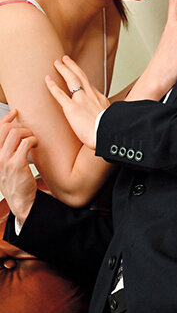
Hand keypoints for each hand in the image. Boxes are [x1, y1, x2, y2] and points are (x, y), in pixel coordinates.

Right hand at [0, 109, 37, 225]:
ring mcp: (5, 159)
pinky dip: (33, 140)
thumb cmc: (16, 181)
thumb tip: (17, 132)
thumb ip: (8, 149)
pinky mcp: (16, 164)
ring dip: (28, 133)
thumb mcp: (7, 164)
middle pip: (7, 129)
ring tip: (33, 140)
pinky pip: (25, 143)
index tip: (15, 112)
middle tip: (30, 134)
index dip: (7, 118)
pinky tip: (36, 145)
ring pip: (16, 133)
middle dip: (22, 126)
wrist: (20, 200)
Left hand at [45, 56, 109, 149]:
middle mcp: (90, 95)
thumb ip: (105, 114)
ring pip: (71, 80)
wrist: (108, 134)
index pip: (89, 84)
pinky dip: (53, 86)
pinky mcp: (71, 108)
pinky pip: (59, 94)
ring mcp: (80, 100)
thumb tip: (105, 117)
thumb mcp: (111, 117)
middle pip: (80, 76)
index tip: (77, 71)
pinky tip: (48, 79)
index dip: (82, 75)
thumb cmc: (108, 130)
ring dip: (64, 69)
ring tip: (57, 62)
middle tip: (65, 59)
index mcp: (100, 98)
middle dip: (72, 66)